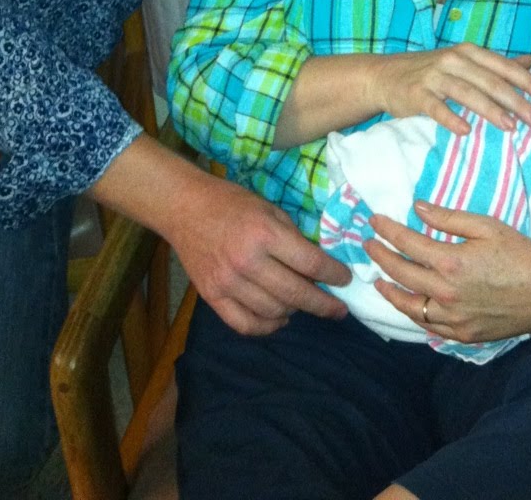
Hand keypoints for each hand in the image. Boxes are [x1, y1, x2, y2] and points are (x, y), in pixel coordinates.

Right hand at [169, 170, 352, 336]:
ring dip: (296, 311)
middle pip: (296, 293)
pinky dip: (267, 327)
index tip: (345, 280)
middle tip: (338, 309)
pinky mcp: (212, 296)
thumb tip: (319, 264)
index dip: (334, 275)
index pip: (310, 263)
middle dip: (324, 304)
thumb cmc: (231, 203)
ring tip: (304, 304)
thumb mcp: (269, 208)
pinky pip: (245, 324)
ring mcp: (228, 282)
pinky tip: (280, 318)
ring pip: (274, 311)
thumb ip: (293, 236)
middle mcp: (247, 261)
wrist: (185, 208)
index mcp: (265, 233)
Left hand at [365, 201, 530, 344]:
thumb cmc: (519, 253)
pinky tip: (408, 304)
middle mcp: (447, 294)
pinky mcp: (464, 334)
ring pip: (410, 306)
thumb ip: (447, 218)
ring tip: (377, 280)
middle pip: (401, 274)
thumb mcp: (485, 226)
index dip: (387, 231)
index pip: (407, 244)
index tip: (374, 221)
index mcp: (452, 263)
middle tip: (367, 245)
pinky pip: (430, 326)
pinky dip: (414, 314)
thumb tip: (417, 208)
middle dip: (380, 257)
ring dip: (390, 291)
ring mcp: (454, 318)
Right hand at [368, 45, 530, 136]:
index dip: (528, 82)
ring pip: (467, 92)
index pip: (504, 66)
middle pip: (491, 81)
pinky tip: (465, 131)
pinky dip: (451, 118)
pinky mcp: (416, 93)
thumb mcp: (464, 62)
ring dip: (490, 110)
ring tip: (511, 127)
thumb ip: (496, 64)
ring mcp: (434, 76)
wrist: (384, 75)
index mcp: (469, 52)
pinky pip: (435, 107)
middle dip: (517, 101)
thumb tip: (530, 60)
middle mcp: (453, 60)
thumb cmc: (431, 71)